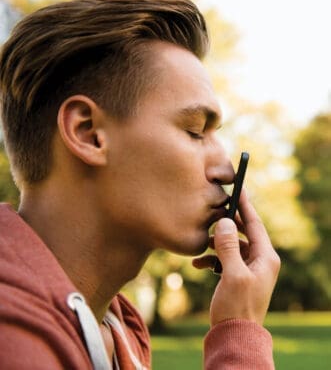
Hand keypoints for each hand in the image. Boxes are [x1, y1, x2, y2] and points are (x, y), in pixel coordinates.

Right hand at [193, 189, 279, 326]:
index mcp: (266, 257)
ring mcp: (249, 269)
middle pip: (243, 232)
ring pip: (232, 245)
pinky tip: (198, 263)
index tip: (237, 188)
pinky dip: (212, 258)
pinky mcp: (238, 276)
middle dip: (227, 223)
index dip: (244, 205)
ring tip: (201, 241)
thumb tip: (224, 222)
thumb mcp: (232, 274)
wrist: (235, 336)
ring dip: (216, 242)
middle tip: (212, 211)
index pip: (254, 224)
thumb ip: (227, 246)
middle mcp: (260, 260)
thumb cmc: (237, 307)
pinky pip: (225, 259)